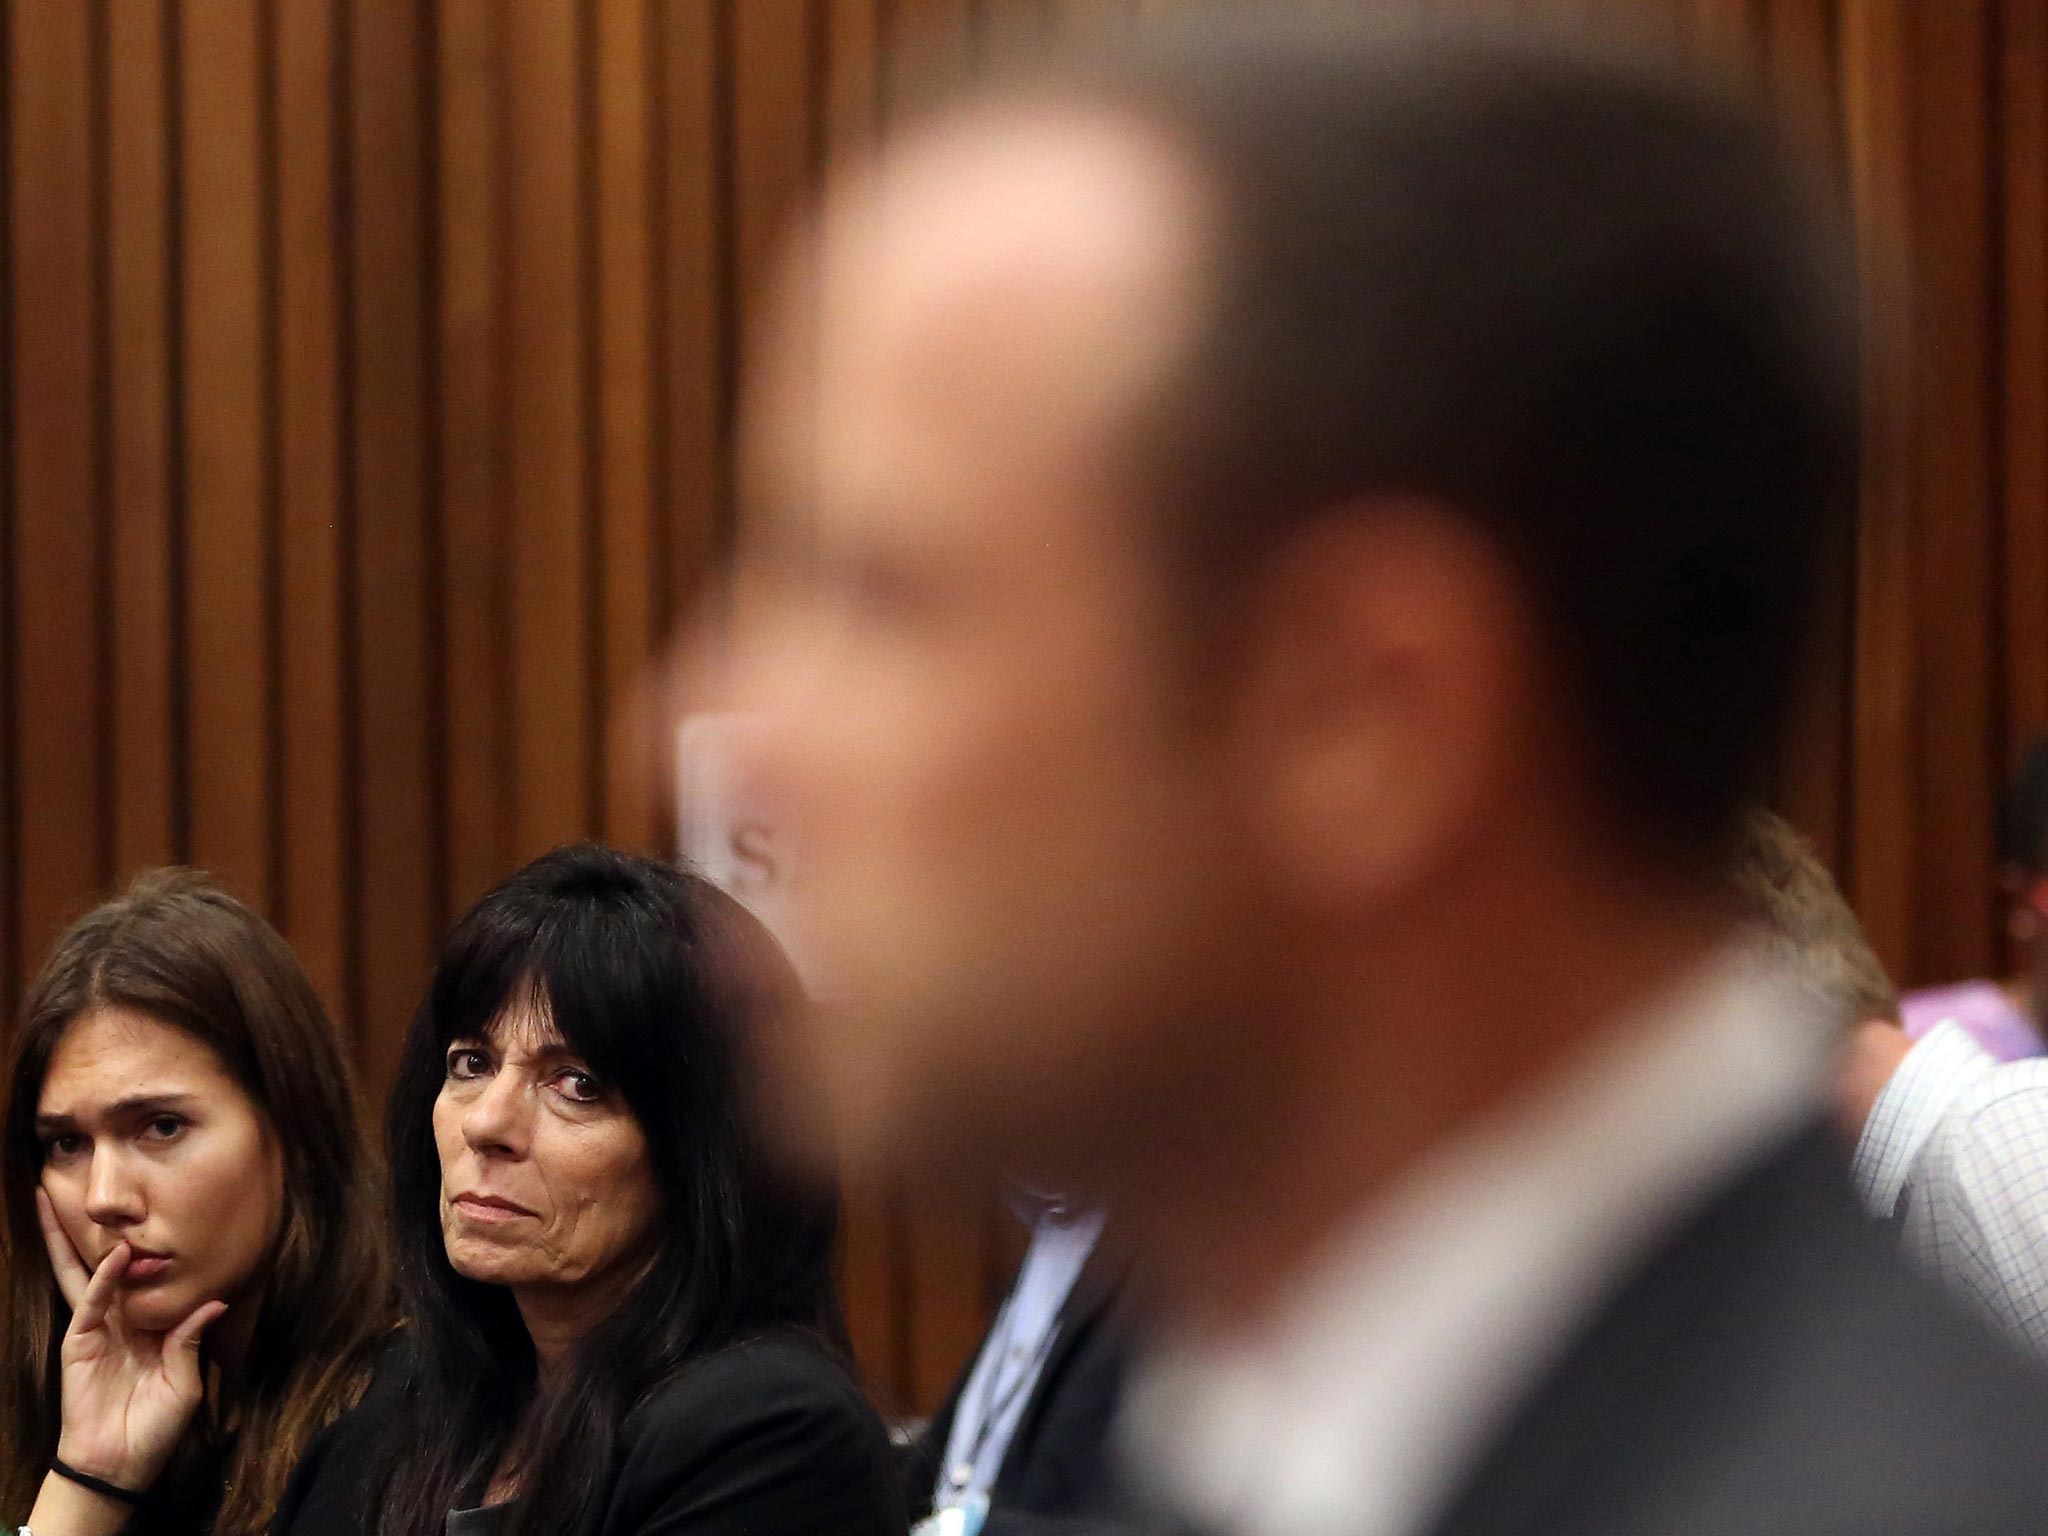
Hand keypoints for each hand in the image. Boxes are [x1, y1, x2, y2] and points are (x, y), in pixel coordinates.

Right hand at [37, 1187, 226, 1494]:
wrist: (122, 1463)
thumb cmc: (155, 1427)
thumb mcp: (186, 1381)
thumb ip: (191, 1341)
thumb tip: (214, 1301)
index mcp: (147, 1325)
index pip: (144, 1277)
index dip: (148, 1248)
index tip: (158, 1210)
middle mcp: (119, 1319)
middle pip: (101, 1264)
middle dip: (89, 1228)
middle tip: (74, 1189)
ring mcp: (96, 1328)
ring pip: (85, 1273)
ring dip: (74, 1238)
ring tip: (59, 1200)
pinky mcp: (79, 1343)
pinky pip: (90, 1303)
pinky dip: (103, 1278)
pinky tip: (116, 1254)